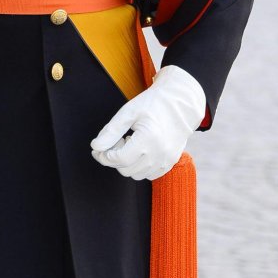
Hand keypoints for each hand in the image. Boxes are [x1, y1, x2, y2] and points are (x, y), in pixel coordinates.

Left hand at [90, 65, 206, 181]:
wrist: (181, 102)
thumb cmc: (154, 103)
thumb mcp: (128, 112)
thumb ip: (111, 131)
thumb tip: (96, 147)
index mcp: (149, 138)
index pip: (119, 159)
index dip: (104, 156)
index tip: (99, 149)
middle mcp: (160, 153)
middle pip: (125, 169)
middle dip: (115, 158)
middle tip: (118, 141)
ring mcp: (167, 160)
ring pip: (136, 175)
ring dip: (127, 163)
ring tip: (131, 144)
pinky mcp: (170, 162)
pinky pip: (148, 175)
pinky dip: (139, 167)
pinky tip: (140, 150)